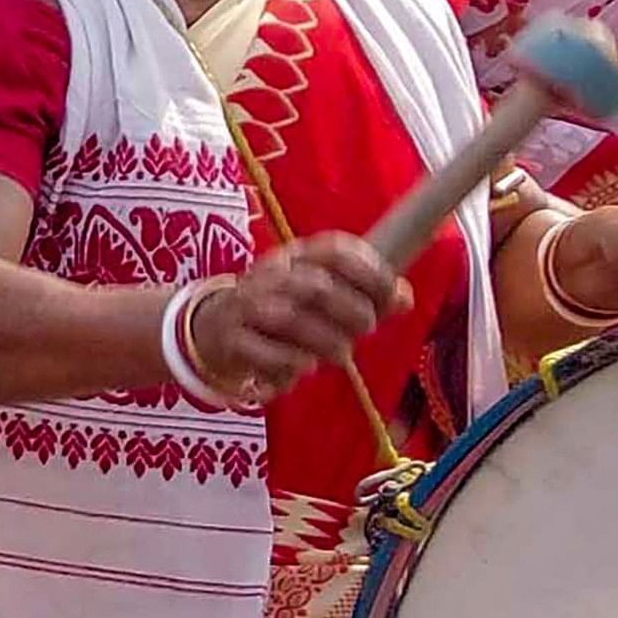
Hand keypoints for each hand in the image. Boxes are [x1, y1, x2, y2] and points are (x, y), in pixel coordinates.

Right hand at [182, 234, 402, 402]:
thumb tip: (405, 297)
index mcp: (295, 256)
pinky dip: (295, 365)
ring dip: (328, 343)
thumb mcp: (320, 296)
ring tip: (337, 353)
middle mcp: (269, 275)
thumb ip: (363, 296)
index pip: (336, 249)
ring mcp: (246, 305)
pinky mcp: (231, 339)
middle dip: (353, 312)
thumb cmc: (280, 311)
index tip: (392, 295)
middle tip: (364, 329)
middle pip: (319, 287)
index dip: (371, 271)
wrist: (211, 329)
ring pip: (294, 320)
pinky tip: (302, 367)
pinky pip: (272, 355)